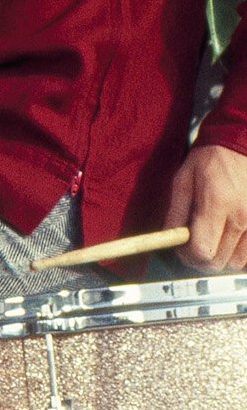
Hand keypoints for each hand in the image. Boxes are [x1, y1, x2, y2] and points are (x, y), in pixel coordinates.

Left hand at [164, 142, 246, 270]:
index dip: (187, 255)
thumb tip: (170, 239)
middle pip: (219, 261)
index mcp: (217, 205)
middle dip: (201, 260)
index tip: (181, 248)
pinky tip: (229, 241)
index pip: (202, 250)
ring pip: (237, 263)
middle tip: (193, 247)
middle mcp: (242, 217)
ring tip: (212, 242)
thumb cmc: (209, 161)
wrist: (241, 146)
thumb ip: (176, 212)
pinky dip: (239, 254)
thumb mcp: (183, 180)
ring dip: (221, 259)